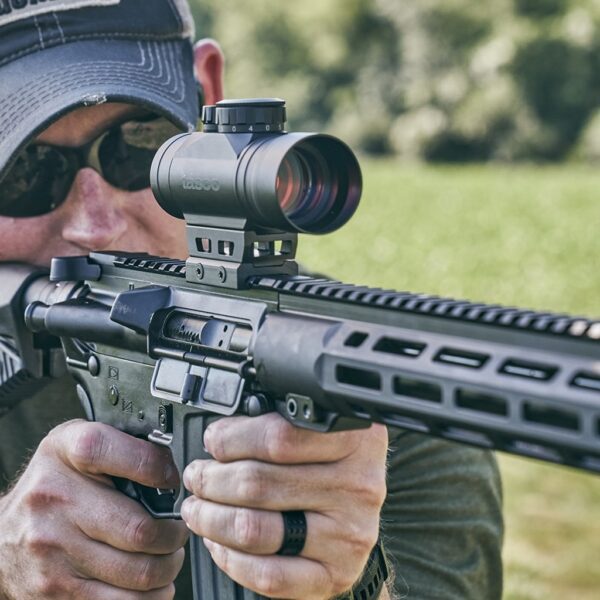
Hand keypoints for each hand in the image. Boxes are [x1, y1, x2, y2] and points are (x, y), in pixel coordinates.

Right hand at [0, 419, 188, 598]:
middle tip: (177, 531)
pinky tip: (150, 583)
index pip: (129, 457)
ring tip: (167, 557)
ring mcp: (53, 552)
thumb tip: (171, 464)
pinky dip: (149, 597)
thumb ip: (121, 445)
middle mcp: (56, 501)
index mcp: (67, 454)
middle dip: (174, 534)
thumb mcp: (76, 448)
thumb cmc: (53, 486)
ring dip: (167, 568)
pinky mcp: (54, 593)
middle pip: (142, 530)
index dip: (159, 469)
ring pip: (140, 573)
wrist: (1, 536)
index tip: (171, 481)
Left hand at [181, 413, 387, 598]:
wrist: (362, 507)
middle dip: (211, 480)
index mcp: (354, 440)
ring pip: (254, 529)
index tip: (213, 441)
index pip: (278, 438)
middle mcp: (356, 486)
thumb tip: (220, 434)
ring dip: (211, 519)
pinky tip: (218, 542)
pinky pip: (269, 574)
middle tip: (197, 476)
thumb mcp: (322, 428)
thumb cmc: (334, 462)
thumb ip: (279, 423)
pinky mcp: (337, 574)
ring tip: (198, 508)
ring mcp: (348, 533)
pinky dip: (230, 559)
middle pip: (257, 484)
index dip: (231, 439)